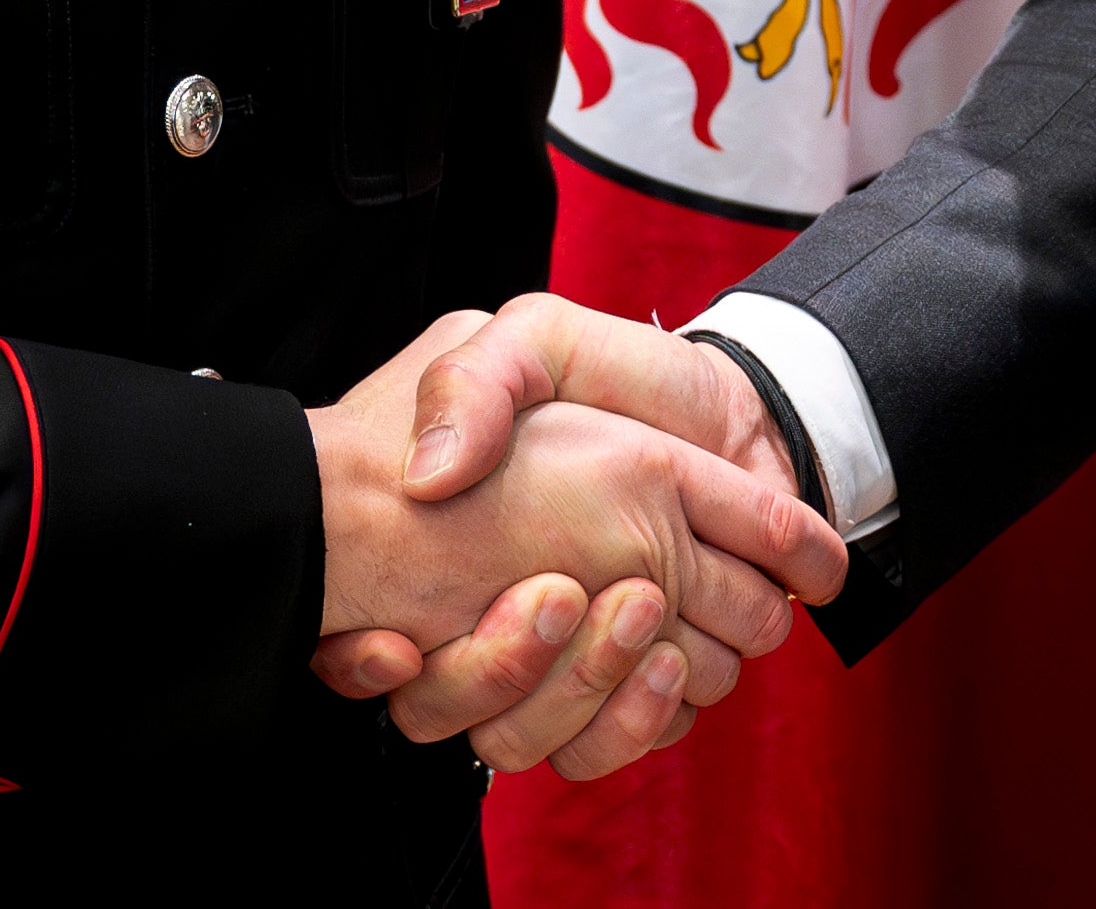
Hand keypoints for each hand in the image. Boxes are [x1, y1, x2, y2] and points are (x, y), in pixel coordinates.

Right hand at [310, 297, 818, 778]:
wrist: (737, 413)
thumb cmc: (622, 377)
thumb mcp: (540, 343)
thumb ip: (475, 384)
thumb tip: (428, 476)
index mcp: (446, 549)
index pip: (359, 644)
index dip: (358, 661)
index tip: (397, 648)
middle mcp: (486, 620)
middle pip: (444, 709)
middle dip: (498, 671)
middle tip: (562, 596)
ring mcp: (553, 665)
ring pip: (522, 739)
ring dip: (579, 690)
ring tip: (639, 610)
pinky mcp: (621, 695)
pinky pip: (601, 751)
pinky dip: (635, 720)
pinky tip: (667, 663)